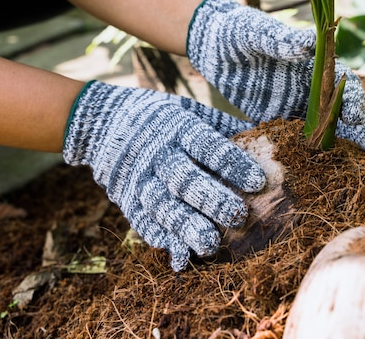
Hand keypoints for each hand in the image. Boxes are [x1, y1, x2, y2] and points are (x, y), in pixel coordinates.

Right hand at [62, 81, 265, 270]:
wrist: (102, 120)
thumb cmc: (161, 116)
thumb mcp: (189, 108)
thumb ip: (221, 125)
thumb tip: (262, 135)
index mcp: (178, 126)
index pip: (207, 146)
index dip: (232, 164)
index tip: (258, 182)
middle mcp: (157, 153)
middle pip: (184, 178)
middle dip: (211, 200)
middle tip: (239, 217)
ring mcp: (138, 177)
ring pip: (161, 205)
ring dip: (185, 227)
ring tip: (210, 247)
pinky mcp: (124, 197)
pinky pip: (141, 220)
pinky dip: (159, 238)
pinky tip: (179, 255)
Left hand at [187, 0, 364, 152]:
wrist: (212, 44)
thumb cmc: (238, 31)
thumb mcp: (257, 32)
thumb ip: (281, 39)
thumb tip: (308, 43)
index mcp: (311, 63)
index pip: (340, 81)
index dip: (350, 97)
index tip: (353, 115)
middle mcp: (308, 85)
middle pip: (340, 108)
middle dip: (360, 127)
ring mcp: (294, 104)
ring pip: (324, 126)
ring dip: (342, 144)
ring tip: (360, 166)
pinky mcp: (276, 119)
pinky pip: (297, 137)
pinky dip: (310, 151)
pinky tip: (320, 170)